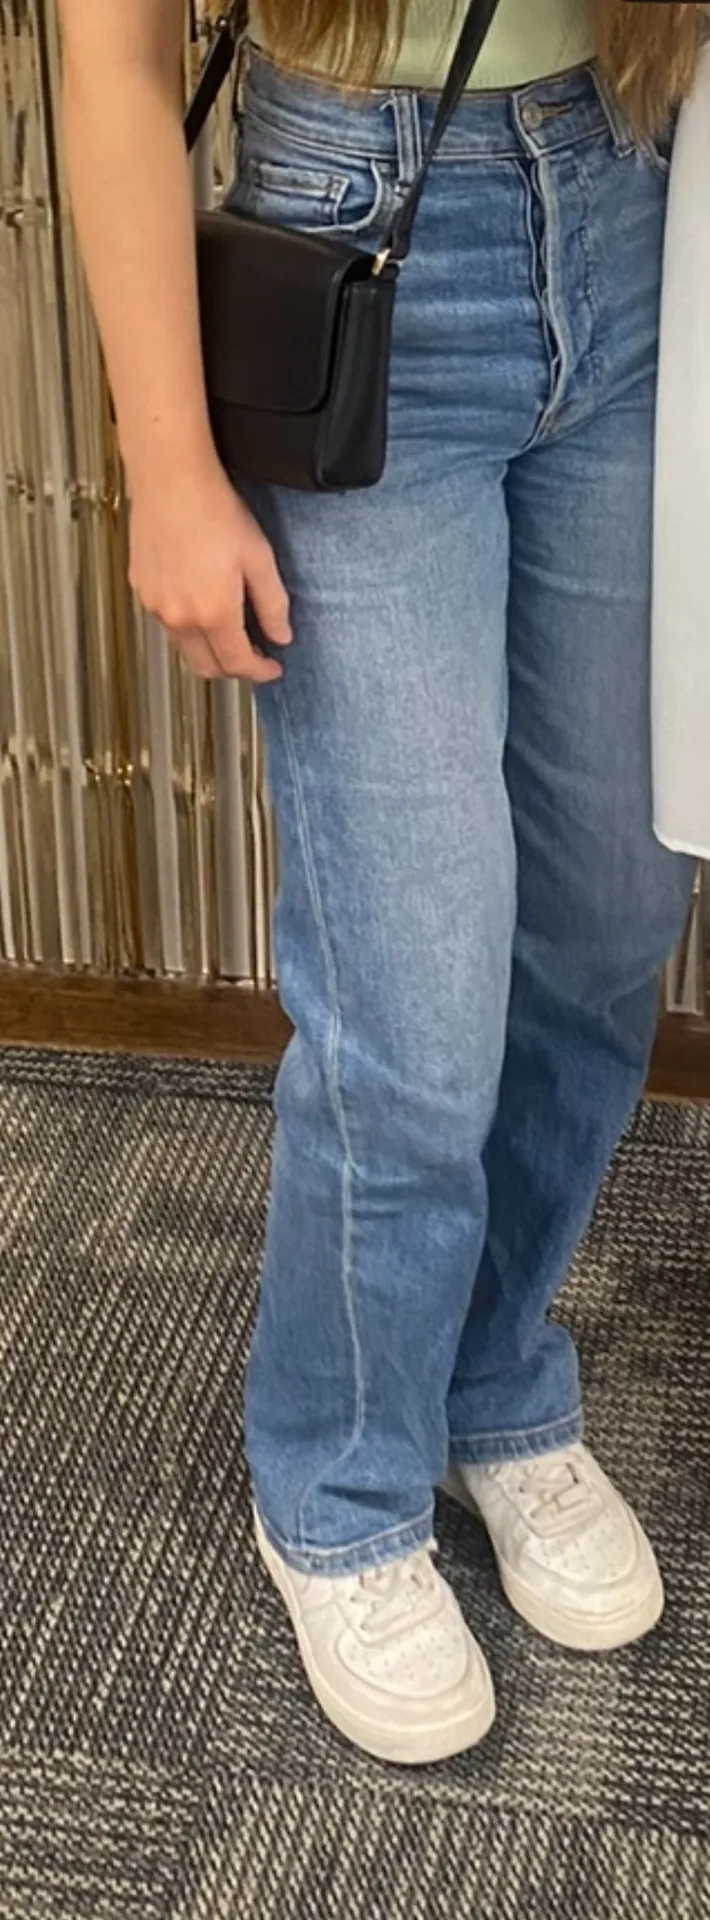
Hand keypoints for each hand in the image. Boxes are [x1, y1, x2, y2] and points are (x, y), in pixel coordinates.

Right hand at [127, 451, 290, 682]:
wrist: (170, 478)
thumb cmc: (214, 510)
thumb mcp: (259, 558)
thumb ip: (272, 604)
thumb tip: (281, 636)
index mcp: (213, 612)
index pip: (237, 663)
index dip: (259, 672)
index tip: (271, 668)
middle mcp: (179, 617)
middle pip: (206, 667)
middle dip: (232, 669)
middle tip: (252, 655)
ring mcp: (155, 605)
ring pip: (184, 647)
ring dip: (208, 648)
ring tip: (228, 629)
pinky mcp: (141, 589)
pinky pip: (166, 623)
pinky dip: (187, 626)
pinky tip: (200, 605)